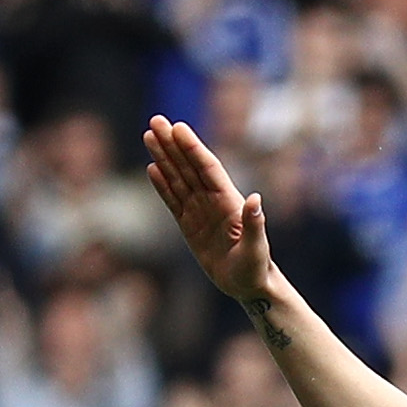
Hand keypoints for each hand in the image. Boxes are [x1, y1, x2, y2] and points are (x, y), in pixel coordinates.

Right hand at [143, 116, 273, 300]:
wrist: (248, 286)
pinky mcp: (189, 225)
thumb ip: (254, 223)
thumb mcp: (256, 248)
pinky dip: (162, 185)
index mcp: (228, 200)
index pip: (207, 167)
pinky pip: (173, 201)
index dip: (192, 148)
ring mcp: (200, 211)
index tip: (178, 128)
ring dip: (164, 157)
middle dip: (172, 144)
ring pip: (178, 178)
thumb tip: (255, 199)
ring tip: (149, 135)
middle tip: (156, 120)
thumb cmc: (256, 268)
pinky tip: (152, 168)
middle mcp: (213, 200)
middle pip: (189, 166)